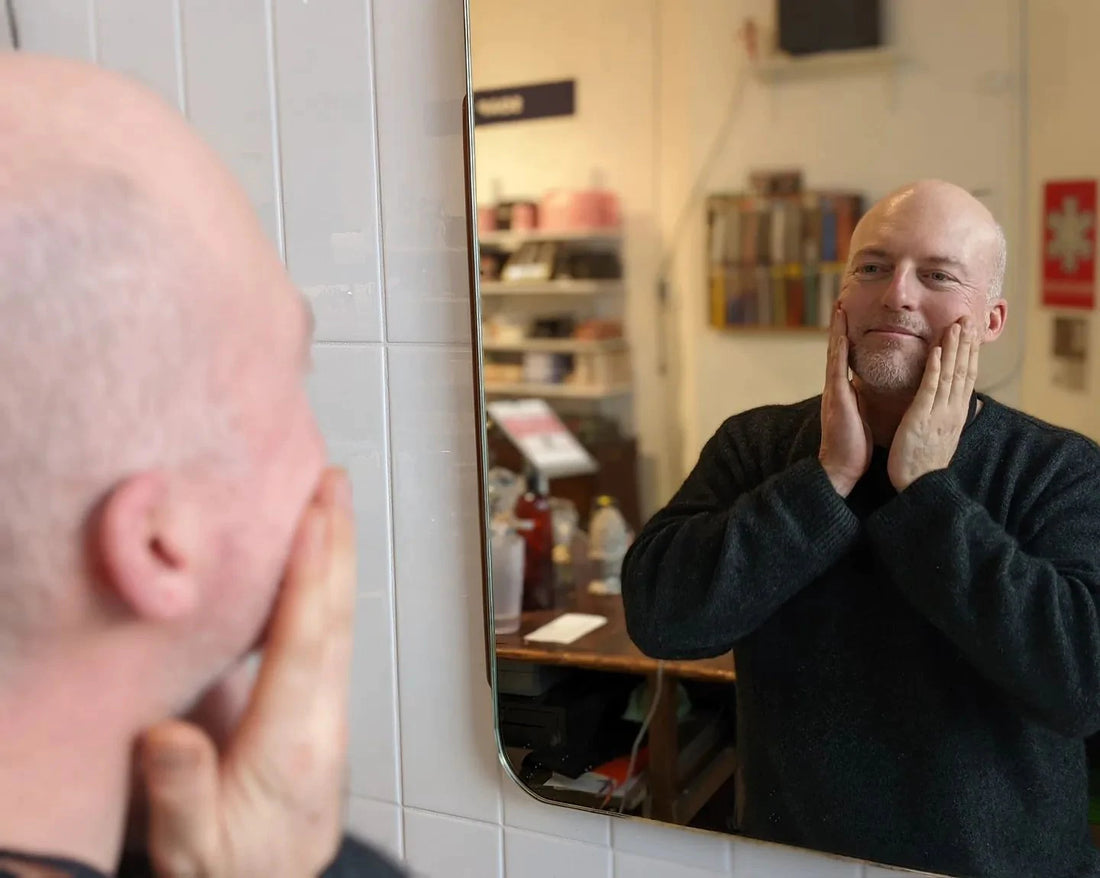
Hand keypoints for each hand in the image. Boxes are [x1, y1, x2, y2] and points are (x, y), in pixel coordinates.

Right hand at [138, 468, 355, 877]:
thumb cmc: (234, 872)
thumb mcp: (195, 851)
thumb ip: (183, 793)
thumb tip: (169, 734)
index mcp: (292, 745)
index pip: (306, 645)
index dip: (309, 576)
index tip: (313, 517)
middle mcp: (320, 719)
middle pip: (335, 618)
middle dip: (335, 545)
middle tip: (332, 482)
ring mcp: (322, 712)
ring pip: (337, 621)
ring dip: (335, 557)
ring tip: (328, 501)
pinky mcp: (311, 709)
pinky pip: (325, 635)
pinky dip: (322, 588)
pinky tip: (312, 560)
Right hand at [819, 307, 871, 496]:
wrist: (840, 468)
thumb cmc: (854, 448)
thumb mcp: (860, 417)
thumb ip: (861, 401)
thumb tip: (866, 391)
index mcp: (843, 392)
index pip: (844, 359)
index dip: (845, 337)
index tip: (848, 317)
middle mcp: (835, 388)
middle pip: (836, 350)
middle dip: (838, 327)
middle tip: (839, 303)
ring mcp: (834, 391)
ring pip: (834, 354)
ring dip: (836, 330)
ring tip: (838, 309)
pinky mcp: (837, 398)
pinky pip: (837, 369)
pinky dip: (838, 350)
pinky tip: (841, 334)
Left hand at [887, 321, 979, 491]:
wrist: (918, 487)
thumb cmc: (922, 463)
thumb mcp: (940, 435)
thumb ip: (944, 415)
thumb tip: (950, 403)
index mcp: (955, 413)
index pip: (966, 376)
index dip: (969, 352)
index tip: (970, 331)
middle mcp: (952, 410)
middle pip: (963, 370)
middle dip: (966, 343)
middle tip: (968, 316)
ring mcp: (939, 414)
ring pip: (950, 374)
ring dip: (954, 348)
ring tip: (956, 324)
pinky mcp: (922, 419)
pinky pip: (930, 390)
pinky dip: (935, 369)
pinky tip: (937, 351)